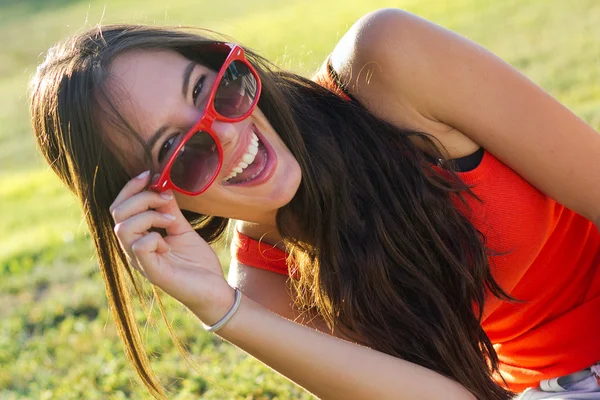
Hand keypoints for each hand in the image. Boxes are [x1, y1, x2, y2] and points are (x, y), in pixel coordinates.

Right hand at [109, 171, 234, 324]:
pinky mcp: (153, 272)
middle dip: (141, 197)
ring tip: (171, 220)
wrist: (213, 290)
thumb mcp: (182, 229)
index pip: (119, 207)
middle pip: (116, 213)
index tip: (150, 174)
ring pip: (123, 228)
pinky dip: (154, 237)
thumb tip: (161, 184)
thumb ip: (169, 209)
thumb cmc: (196, 263)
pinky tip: (168, 243)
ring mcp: (141, 261)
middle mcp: (134, 249)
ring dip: (149, 215)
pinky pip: (140, 247)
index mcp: (138, 237)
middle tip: (166, 198)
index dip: (130, 188)